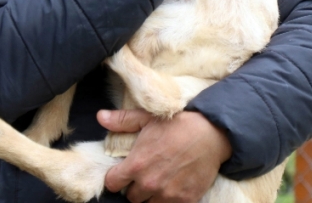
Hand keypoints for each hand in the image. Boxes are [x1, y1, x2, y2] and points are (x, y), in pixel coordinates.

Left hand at [98, 109, 231, 202]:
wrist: (211, 134)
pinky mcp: (185, 201)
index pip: (113, 183)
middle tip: (147, 174)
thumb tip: (100, 117)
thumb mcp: (147, 118)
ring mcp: (167, 195)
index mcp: (136, 165)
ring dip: (152, 196)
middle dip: (136, 186)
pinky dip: (169, 200)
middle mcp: (149, 184)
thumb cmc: (177, 124)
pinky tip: (174, 188)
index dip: (117, 177)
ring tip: (160, 182)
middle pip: (131, 197)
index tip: (124, 172)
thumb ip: (122, 121)